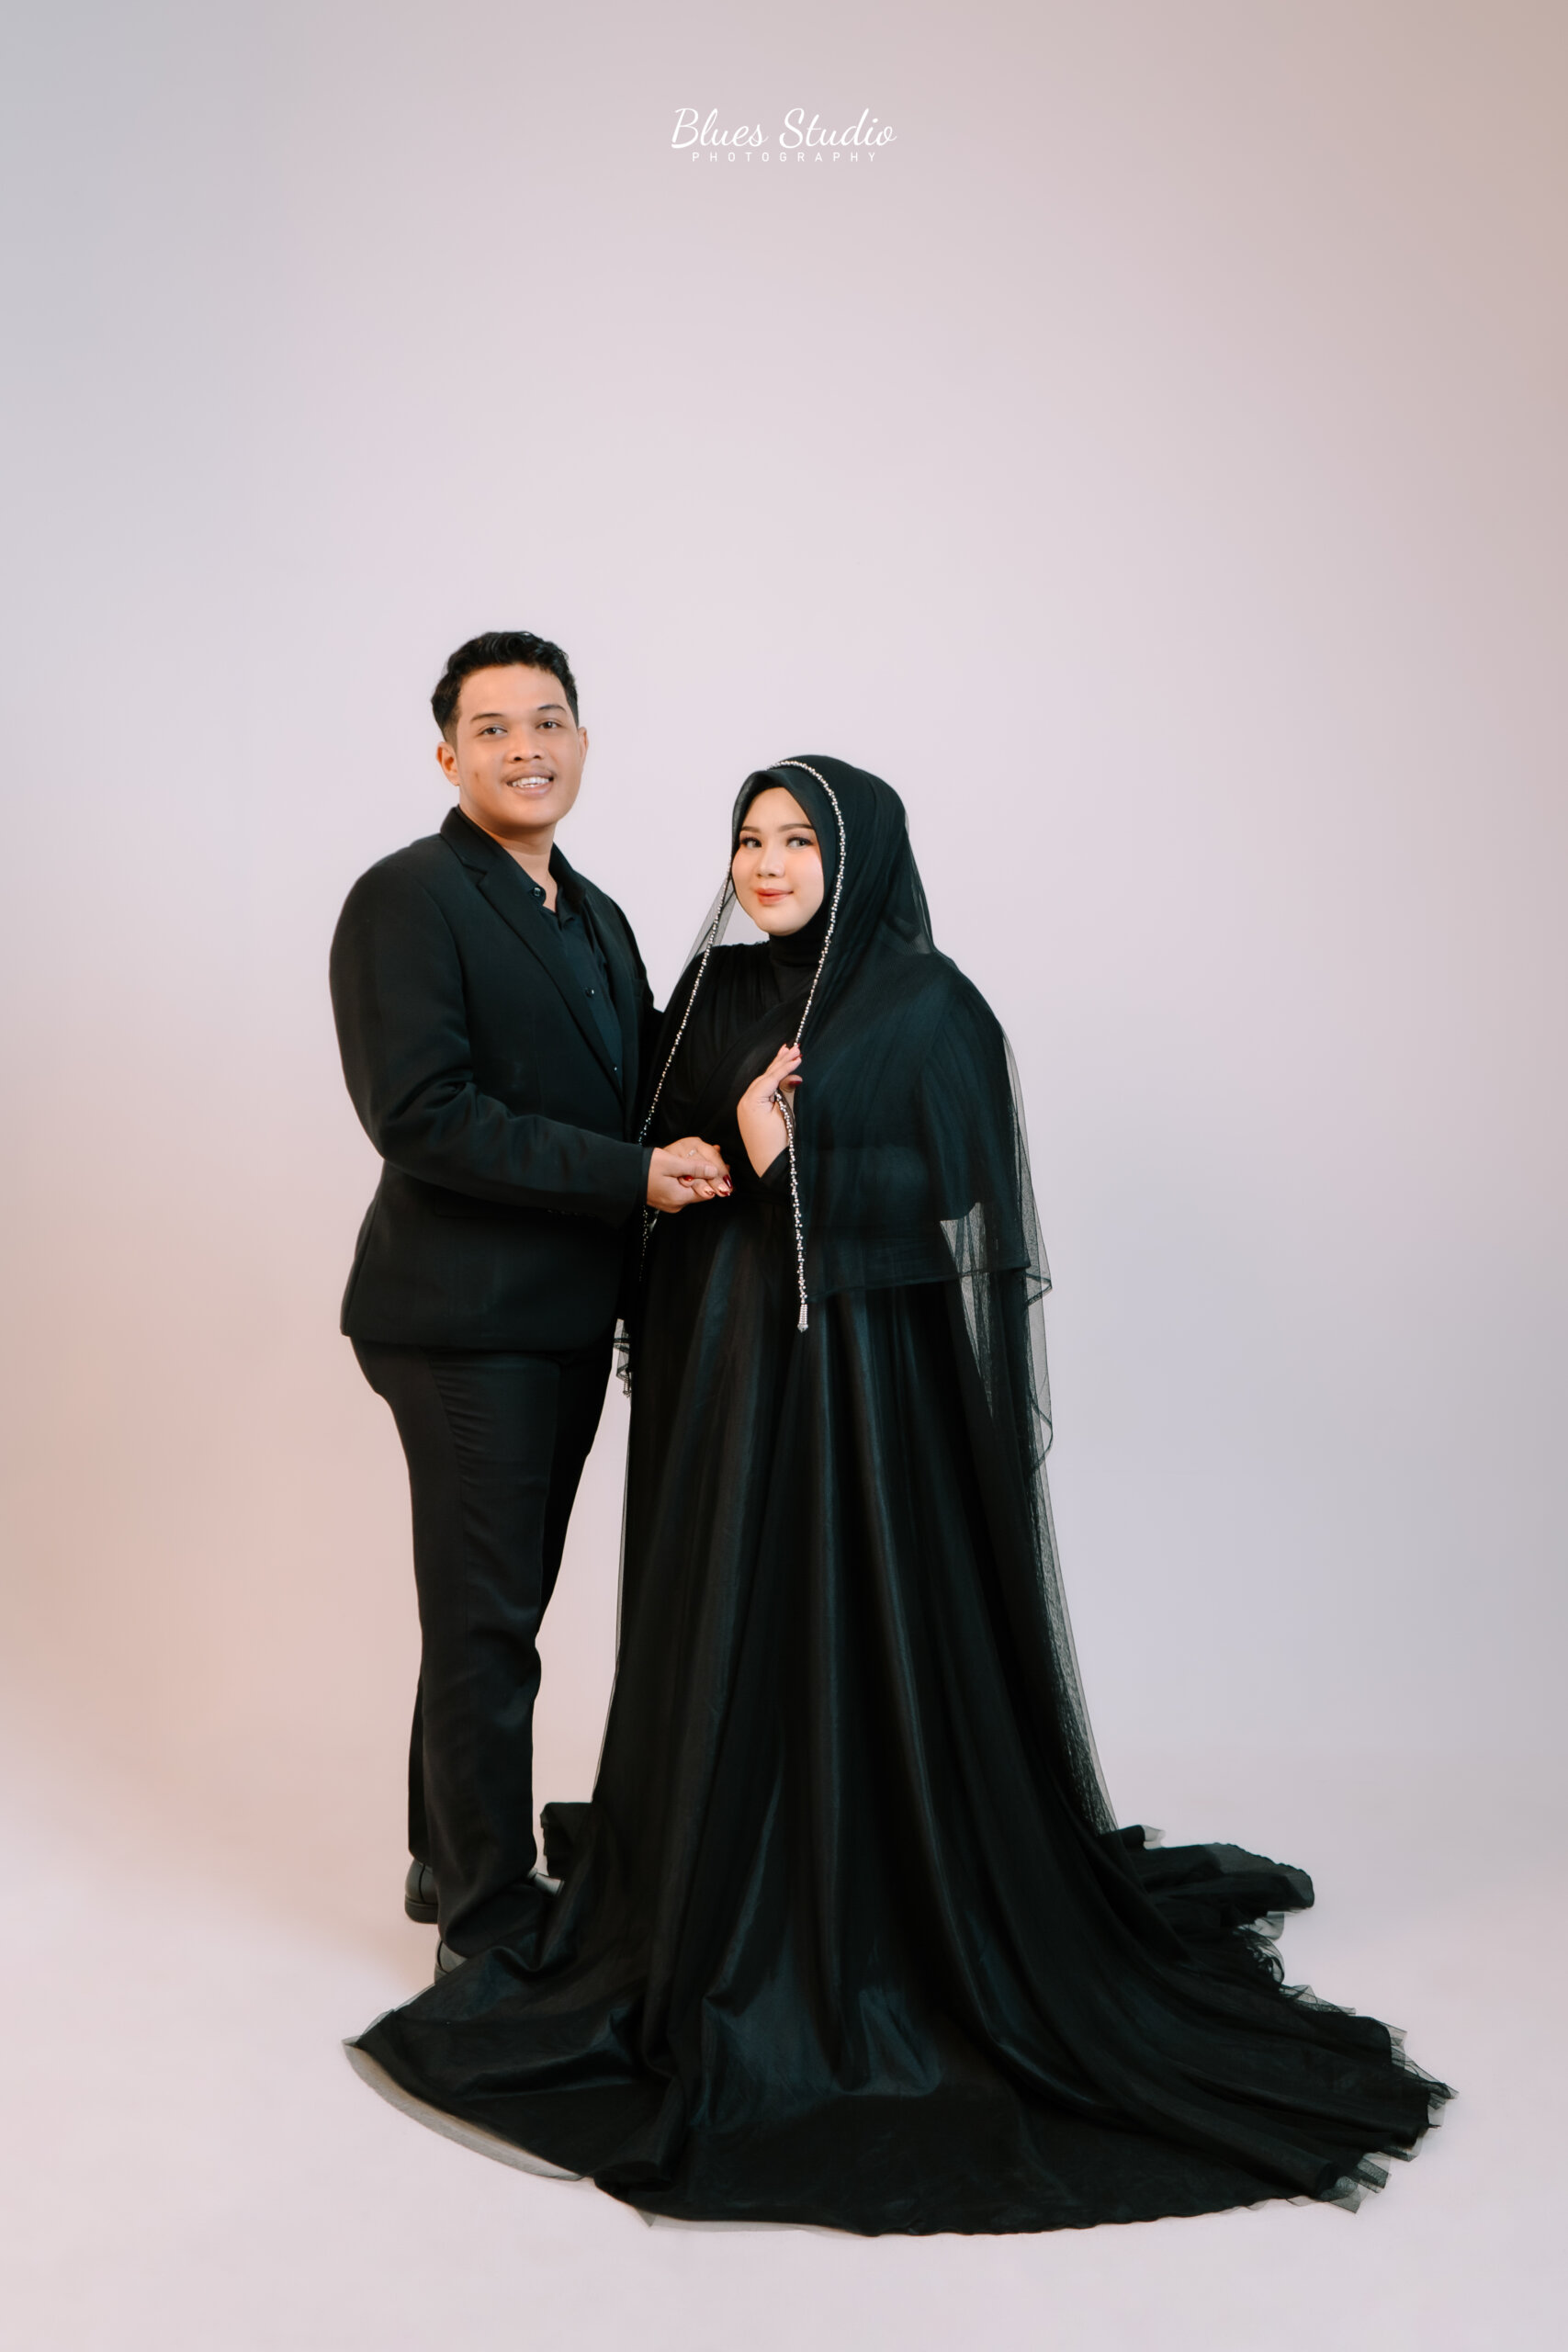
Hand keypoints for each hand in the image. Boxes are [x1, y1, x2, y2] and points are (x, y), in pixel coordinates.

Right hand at [647, 1138, 730, 1212]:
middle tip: (720, 1161)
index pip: (707, 1192)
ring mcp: (669, 1204)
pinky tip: (689, 1169)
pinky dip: (687, 1181)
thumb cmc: (645, 1167)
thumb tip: (714, 1170)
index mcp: (679, 1198)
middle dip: (708, 1177)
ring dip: (698, 1178)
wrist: (623, 1174)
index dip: (716, 1179)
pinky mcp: (664, 1199)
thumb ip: (695, 1168)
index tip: (724, 1166)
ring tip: (706, 1162)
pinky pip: (681, 1190)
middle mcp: (676, 1205)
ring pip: (691, 1191)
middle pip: (700, 1192)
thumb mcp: (673, 1163)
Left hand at [736, 1044, 800, 1177]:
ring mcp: (746, 1107)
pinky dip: (770, 1080)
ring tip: (787, 1052)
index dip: (786, 1066)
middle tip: (795, 1047)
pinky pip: (761, 1091)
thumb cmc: (780, 1143)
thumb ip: (788, 1093)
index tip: (800, 1056)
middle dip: (780, 1062)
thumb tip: (794, 1076)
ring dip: (775, 1068)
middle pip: (765, 1076)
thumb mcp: (786, 1115)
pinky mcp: (750, 1112)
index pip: (771, 1077)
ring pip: (763, 1082)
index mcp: (752, 1101)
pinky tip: (778, 1072)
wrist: (770, 1166)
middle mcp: (745, 1101)